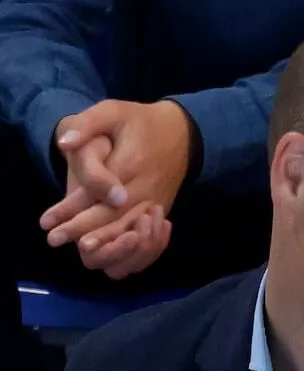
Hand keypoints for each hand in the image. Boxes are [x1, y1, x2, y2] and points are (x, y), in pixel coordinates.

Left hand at [41, 99, 191, 273]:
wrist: (182, 134)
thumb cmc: (140, 122)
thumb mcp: (113, 111)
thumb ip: (88, 125)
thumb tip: (65, 145)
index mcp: (131, 163)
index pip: (98, 193)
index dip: (72, 209)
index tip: (47, 222)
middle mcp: (145, 187)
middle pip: (113, 216)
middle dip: (83, 231)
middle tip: (54, 239)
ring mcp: (155, 202)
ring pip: (129, 229)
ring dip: (104, 243)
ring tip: (81, 250)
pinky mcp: (160, 210)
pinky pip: (144, 234)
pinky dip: (127, 246)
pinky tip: (107, 251)